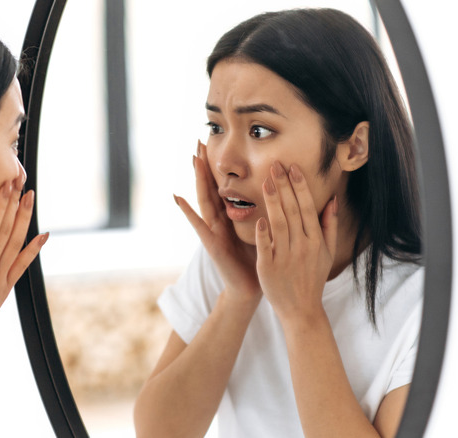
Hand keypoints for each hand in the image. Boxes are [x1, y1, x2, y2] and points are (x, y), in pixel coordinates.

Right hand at [0, 175, 47, 357]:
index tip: (6, 184)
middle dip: (13, 203)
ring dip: (25, 218)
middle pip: (5, 230)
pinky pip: (22, 265)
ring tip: (31, 197)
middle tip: (21, 180)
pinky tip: (44, 235)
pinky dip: (34, 249)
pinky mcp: (4, 288)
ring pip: (16, 243)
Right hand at [174, 140, 261, 300]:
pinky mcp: (211, 243)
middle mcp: (218, 221)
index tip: (216, 144)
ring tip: (192, 159)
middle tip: (199, 141)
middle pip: (210, 187)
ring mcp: (212, 231)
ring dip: (198, 179)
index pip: (223, 186)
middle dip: (205, 165)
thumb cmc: (258, 260)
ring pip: (204, 199)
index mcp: (230, 217)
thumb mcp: (262, 230)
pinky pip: (198, 224)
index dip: (218, 166)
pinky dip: (187, 211)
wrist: (250, 287)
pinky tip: (178, 197)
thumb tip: (279, 191)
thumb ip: (263, 211)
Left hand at [255, 161, 337, 323]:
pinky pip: (266, 248)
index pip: (306, 207)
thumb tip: (333, 200)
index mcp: (316, 241)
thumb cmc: (312, 278)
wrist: (301, 309)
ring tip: (265, 182)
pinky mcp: (269, 268)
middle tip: (275, 164)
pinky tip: (259, 218)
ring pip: (279, 225)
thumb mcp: (327, 253)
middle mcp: (302, 247)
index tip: (292, 167)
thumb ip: (329, 225)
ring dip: (273, 202)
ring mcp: (285, 257)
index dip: (299, 186)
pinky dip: (263, 234)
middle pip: (292, 211)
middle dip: (284, 186)